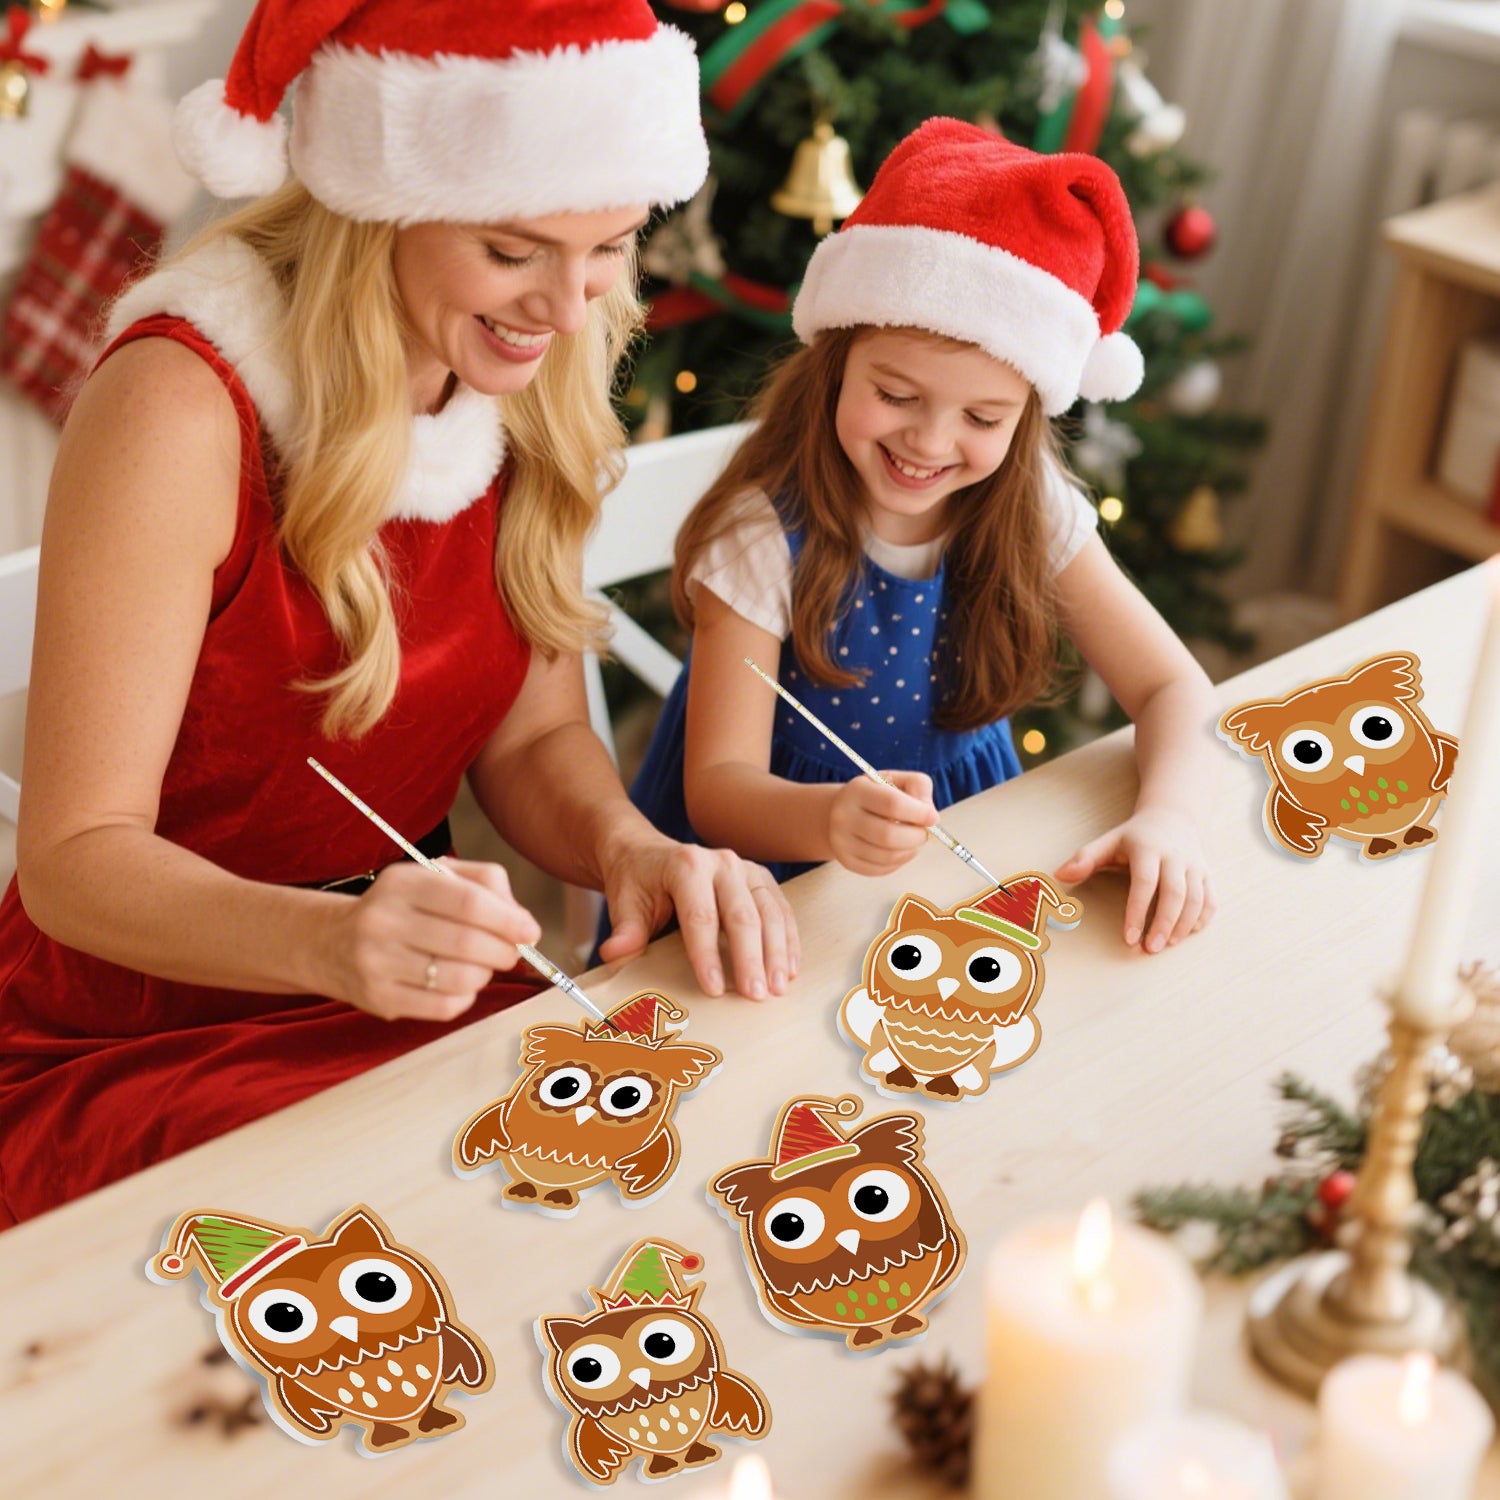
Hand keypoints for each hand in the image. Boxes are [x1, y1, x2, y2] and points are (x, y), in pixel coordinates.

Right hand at [325, 857, 540, 1020]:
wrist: (330, 942)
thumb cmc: (402, 907)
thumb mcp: (434, 877)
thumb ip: (484, 884)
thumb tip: (522, 921)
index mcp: (402, 882)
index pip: (469, 902)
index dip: (509, 919)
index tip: (530, 930)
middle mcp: (383, 921)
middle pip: (467, 942)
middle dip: (503, 950)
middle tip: (512, 952)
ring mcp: (377, 963)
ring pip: (459, 978)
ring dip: (485, 975)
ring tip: (482, 966)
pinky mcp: (379, 999)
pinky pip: (444, 1007)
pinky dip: (465, 997)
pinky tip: (460, 985)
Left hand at [597, 833, 798, 1000]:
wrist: (646, 853)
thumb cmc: (637, 881)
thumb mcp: (624, 902)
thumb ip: (625, 930)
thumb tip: (615, 954)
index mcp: (686, 865)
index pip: (701, 916)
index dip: (708, 955)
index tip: (714, 988)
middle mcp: (721, 863)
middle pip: (742, 915)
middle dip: (751, 958)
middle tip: (755, 995)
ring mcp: (745, 868)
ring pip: (769, 911)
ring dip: (777, 952)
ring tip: (778, 987)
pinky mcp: (759, 878)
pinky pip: (780, 909)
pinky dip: (788, 940)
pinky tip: (789, 968)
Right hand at [827, 771, 937, 876]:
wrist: (841, 811)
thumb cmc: (877, 793)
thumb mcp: (896, 779)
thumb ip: (919, 787)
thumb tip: (931, 816)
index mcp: (857, 790)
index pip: (892, 804)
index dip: (919, 813)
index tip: (933, 818)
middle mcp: (843, 816)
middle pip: (888, 835)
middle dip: (916, 837)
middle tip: (924, 833)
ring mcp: (842, 842)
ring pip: (888, 856)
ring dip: (910, 850)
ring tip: (913, 840)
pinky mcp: (847, 861)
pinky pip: (882, 869)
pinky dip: (899, 861)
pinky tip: (900, 850)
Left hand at [1054, 807, 1214, 953]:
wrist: (1173, 817)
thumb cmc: (1134, 837)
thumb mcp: (1108, 842)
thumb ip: (1085, 859)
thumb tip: (1059, 875)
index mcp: (1148, 849)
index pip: (1144, 883)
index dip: (1137, 911)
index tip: (1128, 937)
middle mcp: (1175, 856)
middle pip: (1174, 894)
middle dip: (1163, 924)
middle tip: (1149, 949)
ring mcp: (1195, 865)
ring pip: (1196, 899)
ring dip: (1182, 925)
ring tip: (1166, 945)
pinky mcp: (1207, 874)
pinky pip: (1211, 899)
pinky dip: (1202, 919)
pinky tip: (1187, 934)